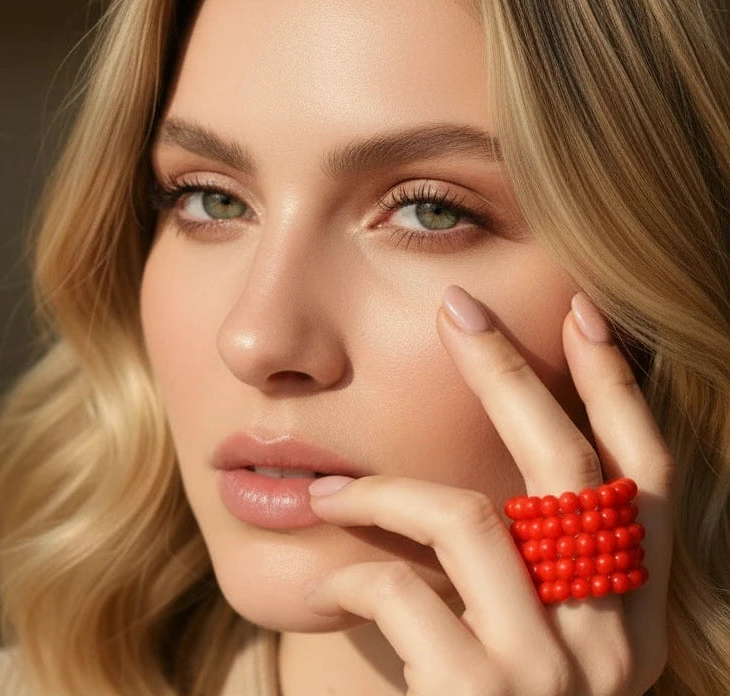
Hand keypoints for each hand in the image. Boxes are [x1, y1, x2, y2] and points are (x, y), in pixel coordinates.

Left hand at [305, 287, 674, 695]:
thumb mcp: (529, 636)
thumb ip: (521, 563)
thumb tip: (476, 462)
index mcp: (631, 613)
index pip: (646, 474)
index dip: (618, 389)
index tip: (584, 312)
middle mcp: (612, 638)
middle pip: (566, 464)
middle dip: (510, 372)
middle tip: (458, 309)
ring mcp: (555, 671)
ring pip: (468, 516)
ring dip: (381, 490)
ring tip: (323, 491)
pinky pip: (403, 587)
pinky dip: (352, 567)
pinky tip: (325, 576)